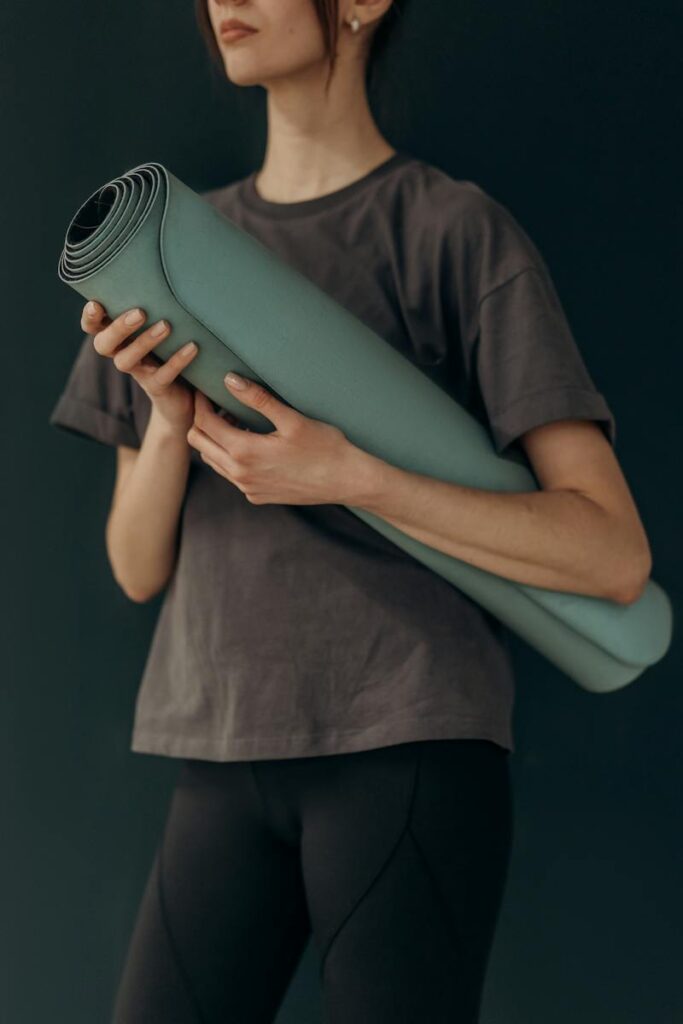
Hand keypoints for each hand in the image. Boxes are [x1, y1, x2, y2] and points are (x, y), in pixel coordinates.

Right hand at [80, 300, 199, 435]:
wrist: (182, 397)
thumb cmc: (169, 349)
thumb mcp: (159, 325)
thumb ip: (154, 305)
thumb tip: (163, 268)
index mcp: (118, 338)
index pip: (93, 328)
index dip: (90, 318)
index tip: (96, 304)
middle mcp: (122, 355)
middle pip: (104, 345)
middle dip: (118, 328)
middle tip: (139, 312)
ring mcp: (138, 373)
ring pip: (127, 361)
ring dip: (144, 342)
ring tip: (166, 326)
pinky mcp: (157, 388)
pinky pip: (163, 376)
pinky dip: (177, 361)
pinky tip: (192, 347)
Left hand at [186, 372, 362, 505]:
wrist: (346, 481)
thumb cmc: (325, 447)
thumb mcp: (291, 419)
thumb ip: (257, 399)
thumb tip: (229, 379)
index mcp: (245, 452)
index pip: (204, 423)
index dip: (201, 402)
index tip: (207, 388)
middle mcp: (240, 474)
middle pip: (199, 444)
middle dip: (202, 421)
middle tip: (219, 404)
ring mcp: (247, 488)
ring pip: (213, 461)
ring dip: (216, 440)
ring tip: (236, 421)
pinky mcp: (257, 496)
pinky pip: (231, 475)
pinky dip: (231, 457)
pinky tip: (253, 444)